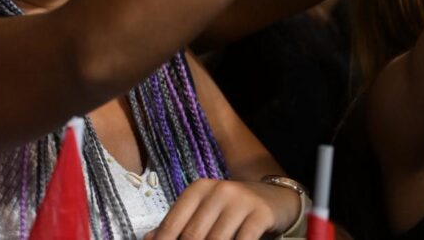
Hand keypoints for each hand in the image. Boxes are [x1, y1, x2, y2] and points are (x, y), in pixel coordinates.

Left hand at [144, 179, 297, 239]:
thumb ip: (179, 224)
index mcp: (198, 189)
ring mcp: (240, 201)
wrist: (275, 197)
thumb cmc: (232, 209)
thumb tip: (149, 239)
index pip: (173, 223)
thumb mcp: (204, 210)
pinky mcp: (260, 214)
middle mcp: (217, 190)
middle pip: (193, 235)